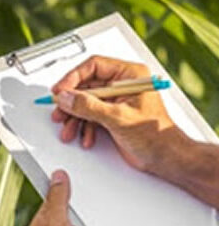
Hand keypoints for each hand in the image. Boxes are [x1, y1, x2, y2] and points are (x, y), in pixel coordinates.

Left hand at [28, 170, 107, 225]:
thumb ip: (57, 200)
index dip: (57, 185)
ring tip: (95, 207)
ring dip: (84, 214)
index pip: (48, 197)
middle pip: (62, 207)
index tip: (65, 169)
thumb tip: (57, 176)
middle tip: (86, 186)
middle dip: (73, 198)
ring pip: (74, 220)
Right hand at [51, 55, 186, 175]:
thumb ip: (89, 106)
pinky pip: (90, 115)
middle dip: (72, 102)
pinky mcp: (112, 115)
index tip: (61, 90)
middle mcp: (122, 85)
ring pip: (85, 102)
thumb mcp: (118, 117)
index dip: (73, 77)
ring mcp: (116, 100)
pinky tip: (85, 137)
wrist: (166, 158)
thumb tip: (67, 97)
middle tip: (59, 110)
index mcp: (130, 75)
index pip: (94, 66)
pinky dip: (84, 127)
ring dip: (75, 117)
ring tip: (68, 129)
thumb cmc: (156, 135)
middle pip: (86, 85)